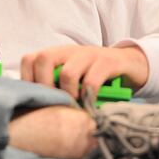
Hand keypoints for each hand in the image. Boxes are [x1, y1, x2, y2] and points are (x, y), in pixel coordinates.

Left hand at [20, 45, 147, 98]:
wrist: (130, 64)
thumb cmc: (96, 76)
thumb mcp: (74, 78)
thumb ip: (57, 84)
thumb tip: (35, 104)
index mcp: (58, 54)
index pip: (30, 59)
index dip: (27, 80)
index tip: (35, 98)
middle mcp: (70, 51)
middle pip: (44, 59)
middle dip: (45, 86)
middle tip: (54, 103)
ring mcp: (89, 55)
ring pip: (67, 72)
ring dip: (68, 94)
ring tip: (73, 107)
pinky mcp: (108, 62)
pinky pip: (93, 80)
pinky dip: (89, 96)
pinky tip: (91, 105)